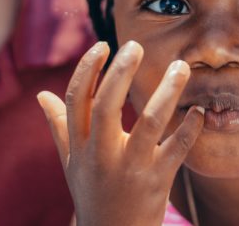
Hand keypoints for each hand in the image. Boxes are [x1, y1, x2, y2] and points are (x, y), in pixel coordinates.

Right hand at [37, 40, 204, 225]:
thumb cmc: (92, 193)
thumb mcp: (71, 163)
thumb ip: (59, 127)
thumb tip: (41, 96)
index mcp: (80, 145)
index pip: (77, 99)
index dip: (87, 69)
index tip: (102, 45)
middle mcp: (101, 154)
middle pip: (107, 105)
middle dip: (121, 72)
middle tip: (136, 46)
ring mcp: (130, 168)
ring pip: (149, 122)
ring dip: (167, 91)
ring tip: (181, 66)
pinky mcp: (157, 181)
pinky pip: (177, 149)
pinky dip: (190, 128)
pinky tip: (198, 111)